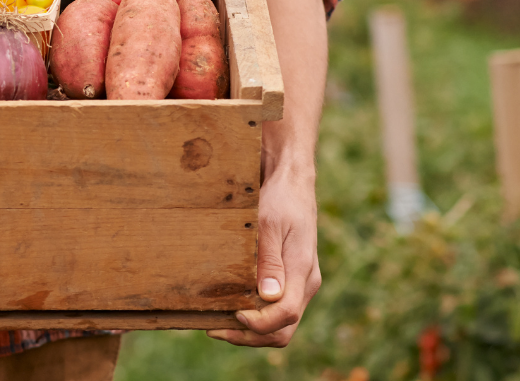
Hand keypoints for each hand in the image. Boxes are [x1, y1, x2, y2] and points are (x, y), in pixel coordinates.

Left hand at [207, 169, 320, 346]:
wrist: (292, 183)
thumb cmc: (280, 200)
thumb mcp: (269, 224)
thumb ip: (269, 261)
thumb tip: (268, 297)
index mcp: (301, 271)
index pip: (285, 315)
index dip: (258, 324)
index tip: (233, 315)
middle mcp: (305, 283)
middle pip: (283, 329)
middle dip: (250, 336)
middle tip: (215, 329)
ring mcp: (300, 283)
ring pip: (280, 324)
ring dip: (251, 331)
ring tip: (217, 323)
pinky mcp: (291, 279)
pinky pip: (277, 309)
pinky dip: (255, 317)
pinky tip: (230, 307)